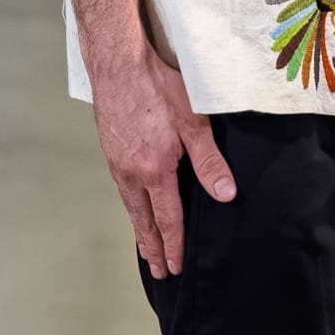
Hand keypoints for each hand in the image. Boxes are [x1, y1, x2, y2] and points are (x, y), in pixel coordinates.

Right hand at [89, 43, 234, 277]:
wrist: (117, 62)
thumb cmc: (157, 86)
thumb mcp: (192, 121)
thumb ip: (209, 161)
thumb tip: (225, 194)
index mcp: (154, 171)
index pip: (167, 219)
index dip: (174, 245)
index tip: (176, 267)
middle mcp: (131, 173)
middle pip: (143, 221)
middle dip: (153, 248)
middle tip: (159, 272)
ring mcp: (117, 162)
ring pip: (130, 206)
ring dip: (140, 230)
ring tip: (147, 249)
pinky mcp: (110, 149)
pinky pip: (122, 189)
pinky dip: (130, 207)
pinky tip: (135, 206)